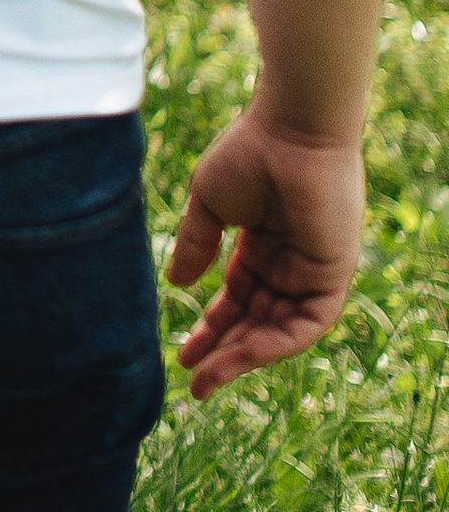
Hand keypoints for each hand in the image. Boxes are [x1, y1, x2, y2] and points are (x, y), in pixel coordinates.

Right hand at [165, 105, 364, 398]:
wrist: (291, 130)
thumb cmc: (250, 153)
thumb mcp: (211, 204)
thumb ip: (198, 244)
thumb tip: (178, 284)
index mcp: (263, 245)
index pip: (238, 299)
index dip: (212, 328)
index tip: (183, 354)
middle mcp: (290, 263)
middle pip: (257, 322)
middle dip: (225, 353)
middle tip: (194, 382)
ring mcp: (313, 271)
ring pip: (280, 331)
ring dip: (246, 358)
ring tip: (208, 378)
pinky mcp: (333, 274)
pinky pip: (307, 323)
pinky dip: (277, 344)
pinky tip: (244, 356)